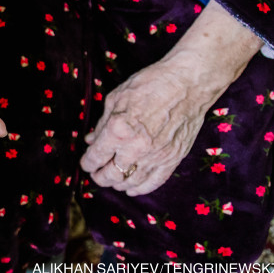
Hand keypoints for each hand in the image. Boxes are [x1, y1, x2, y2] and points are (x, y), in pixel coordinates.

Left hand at [80, 1, 262, 195]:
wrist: (188, 84)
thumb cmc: (150, 84)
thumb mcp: (116, 98)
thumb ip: (102, 123)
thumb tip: (91, 140)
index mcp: (118, 130)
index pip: (96, 156)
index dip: (87, 163)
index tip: (86, 164)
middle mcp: (136, 147)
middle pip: (112, 174)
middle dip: (100, 177)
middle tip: (96, 174)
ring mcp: (156, 155)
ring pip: (132, 181)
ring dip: (118, 184)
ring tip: (112, 181)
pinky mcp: (173, 158)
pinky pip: (155, 182)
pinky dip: (141, 188)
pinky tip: (132, 188)